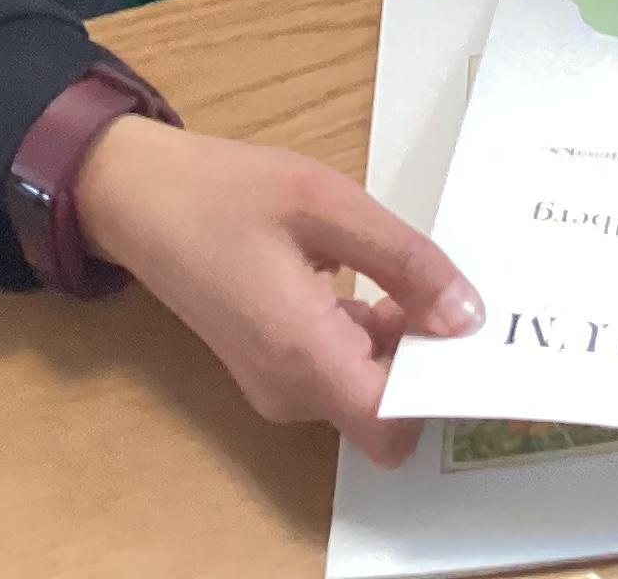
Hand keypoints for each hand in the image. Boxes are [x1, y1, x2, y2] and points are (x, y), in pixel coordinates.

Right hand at [72, 115, 483, 468]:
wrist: (138, 198)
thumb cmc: (228, 192)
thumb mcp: (329, 205)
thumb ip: (404, 262)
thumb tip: (467, 317)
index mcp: (302, 355)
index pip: (391, 426)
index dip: (441, 390)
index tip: (480, 338)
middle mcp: (290, 390)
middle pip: (387, 408)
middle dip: (433, 359)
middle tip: (471, 291)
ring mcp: (278, 383)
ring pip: (370, 387)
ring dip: (408, 341)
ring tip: (435, 274)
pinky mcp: (275, 364)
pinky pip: (345, 366)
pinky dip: (377, 333)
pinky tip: (395, 279)